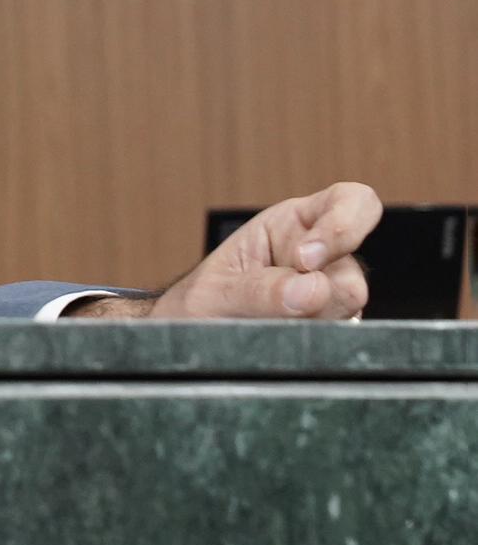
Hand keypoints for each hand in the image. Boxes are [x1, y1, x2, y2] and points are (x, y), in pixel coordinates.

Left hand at [69, 182, 379, 319]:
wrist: (190, 338)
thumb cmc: (200, 304)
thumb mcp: (216, 292)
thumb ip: (259, 290)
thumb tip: (314, 289)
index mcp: (293, 225)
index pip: (351, 201)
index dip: (343, 225)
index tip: (305, 260)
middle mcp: (324, 258)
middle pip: (353, 275)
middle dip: (318, 298)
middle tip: (277, 309)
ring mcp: (333, 296)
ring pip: (350, 311)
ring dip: (309, 324)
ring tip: (265, 324)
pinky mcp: (334, 328)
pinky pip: (341, 338)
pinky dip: (311, 343)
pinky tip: (280, 340)